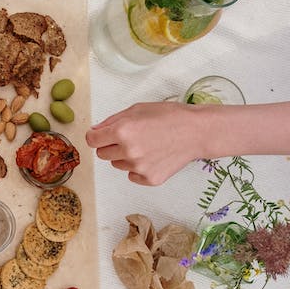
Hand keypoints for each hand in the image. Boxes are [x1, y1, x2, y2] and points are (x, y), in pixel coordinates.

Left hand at [87, 101, 229, 184]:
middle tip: (130, 137)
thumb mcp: (138, 109)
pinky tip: (153, 156)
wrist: (197, 132)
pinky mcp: (149, 179)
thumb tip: (95, 131)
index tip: (100, 135)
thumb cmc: (170, 116)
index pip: (92, 140)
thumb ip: (112, 120)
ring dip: (125, 157)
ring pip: (117, 165)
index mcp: (122, 131)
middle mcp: (128, 151)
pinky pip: (132, 175)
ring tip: (146, 145)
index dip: (95, 136)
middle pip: (102, 154)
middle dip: (111, 145)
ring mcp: (139, 168)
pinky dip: (138, 168)